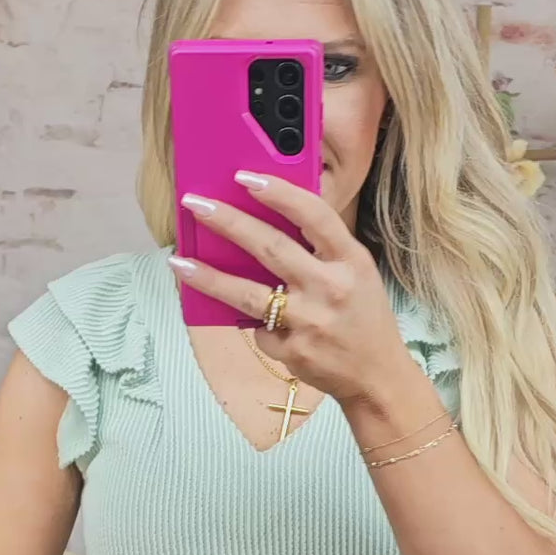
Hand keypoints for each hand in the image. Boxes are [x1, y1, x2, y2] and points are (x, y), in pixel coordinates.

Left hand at [170, 171, 411, 406]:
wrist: (376, 376)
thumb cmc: (363, 317)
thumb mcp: (357, 273)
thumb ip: (323, 249)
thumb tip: (270, 220)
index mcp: (351, 261)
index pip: (314, 216)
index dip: (278, 193)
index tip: (245, 178)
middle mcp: (330, 289)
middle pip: (271, 248)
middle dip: (229, 223)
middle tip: (196, 205)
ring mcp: (309, 323)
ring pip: (249, 295)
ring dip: (209, 276)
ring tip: (179, 262)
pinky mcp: (292, 351)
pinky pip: (259, 329)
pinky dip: (256, 323)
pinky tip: (264, 324)